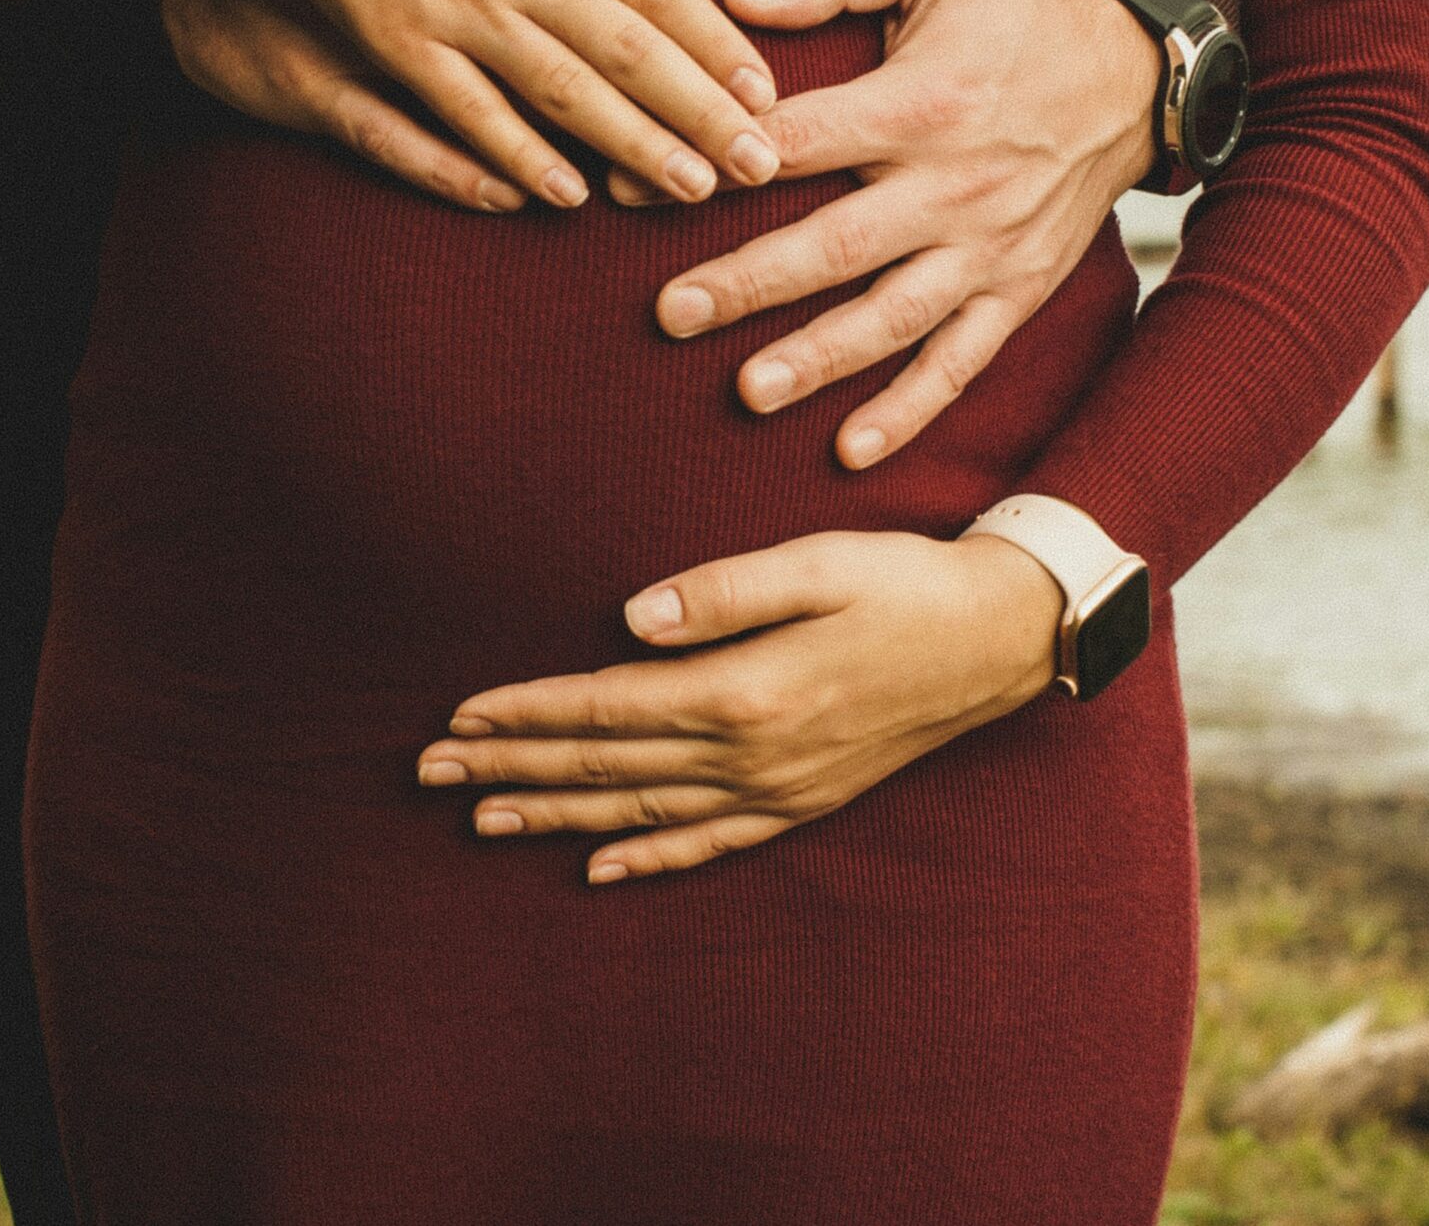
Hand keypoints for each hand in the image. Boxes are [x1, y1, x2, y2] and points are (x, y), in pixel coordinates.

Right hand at [127, 0, 783, 207]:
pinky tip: (566, 195)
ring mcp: (455, 8)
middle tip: (759, 166)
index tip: (765, 87)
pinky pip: (469, 114)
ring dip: (634, 147)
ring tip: (692, 192)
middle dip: (701, 113)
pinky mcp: (396, 44)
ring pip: (564, 93)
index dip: (714, 39)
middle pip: (629, 49)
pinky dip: (518, 156)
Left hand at [415, 529, 1062, 883]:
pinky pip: (707, 842)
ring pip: (641, 810)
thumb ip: (724, 590)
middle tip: (429, 773)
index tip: (456, 718)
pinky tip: (597, 864)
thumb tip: (631, 619)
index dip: (525, 712)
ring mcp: (776, 789)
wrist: (1000, 639)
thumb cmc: (905, 583)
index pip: (606, 707)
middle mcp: (751, 755)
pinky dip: (645, 855)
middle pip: (607, 765)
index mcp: (745, 690)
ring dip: (556, 812)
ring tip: (482, 817)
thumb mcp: (819, 563)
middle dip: (512, 766)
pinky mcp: (800, 802)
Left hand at [636, 0, 1161, 467]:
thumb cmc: (1013, 12)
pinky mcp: (1016, 291)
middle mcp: (954, 185)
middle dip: (751, 283)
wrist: (1129, 77)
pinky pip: (961, 361)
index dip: (717, 163)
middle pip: (838, 243)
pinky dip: (911, 410)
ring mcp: (987, 248)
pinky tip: (852, 449)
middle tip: (672, 312)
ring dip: (821, 358)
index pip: (800, 140)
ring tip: (750, 390)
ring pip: (894, 315)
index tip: (633, 189)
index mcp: (922, 102)